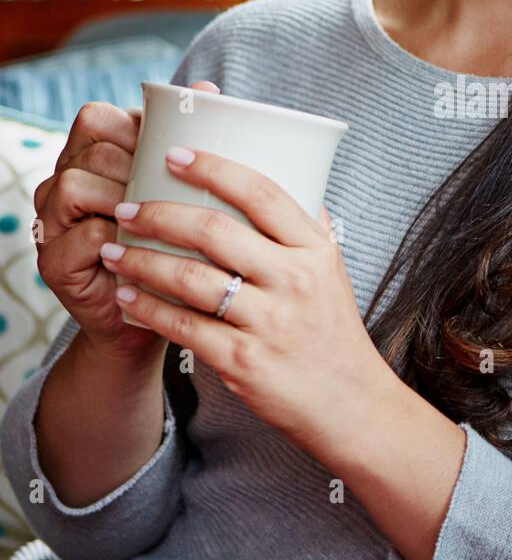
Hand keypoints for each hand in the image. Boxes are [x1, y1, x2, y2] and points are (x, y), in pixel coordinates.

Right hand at [33, 82, 220, 357]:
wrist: (161, 315)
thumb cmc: (177, 245)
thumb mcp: (185, 191)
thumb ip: (190, 141)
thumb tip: (209, 89)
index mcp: (90, 158)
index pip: (99, 118)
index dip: (136, 129)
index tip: (175, 155)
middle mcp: (62, 183)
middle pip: (93, 150)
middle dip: (138, 167)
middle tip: (177, 194)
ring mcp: (52, 222)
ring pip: (77, 184)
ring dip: (125, 199)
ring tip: (161, 220)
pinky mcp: (54, 262)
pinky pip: (82, 234)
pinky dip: (118, 238)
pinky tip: (147, 250)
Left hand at [99, 145, 386, 449]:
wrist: (350, 404)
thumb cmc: (334, 333)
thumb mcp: (334, 274)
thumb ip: (310, 229)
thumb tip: (297, 177)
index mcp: (314, 250)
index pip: (261, 192)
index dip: (214, 168)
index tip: (174, 155)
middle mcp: (293, 280)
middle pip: (215, 230)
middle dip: (159, 214)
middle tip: (126, 208)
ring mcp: (268, 322)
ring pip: (190, 278)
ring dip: (142, 260)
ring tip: (113, 250)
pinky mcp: (243, 361)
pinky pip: (183, 326)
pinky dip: (148, 308)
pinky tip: (127, 296)